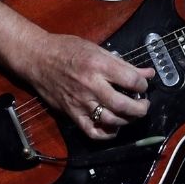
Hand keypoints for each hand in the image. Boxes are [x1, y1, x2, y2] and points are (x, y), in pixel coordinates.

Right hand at [24, 31, 153, 140]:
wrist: (36, 58)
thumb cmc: (66, 49)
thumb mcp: (96, 49)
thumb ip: (122, 64)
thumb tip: (147, 73)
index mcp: (98, 65)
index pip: (131, 80)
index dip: (143, 84)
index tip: (142, 84)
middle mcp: (91, 86)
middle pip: (124, 105)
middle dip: (141, 108)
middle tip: (143, 104)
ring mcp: (80, 102)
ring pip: (112, 120)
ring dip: (127, 120)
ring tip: (130, 114)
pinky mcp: (71, 113)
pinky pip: (93, 131)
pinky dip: (107, 134)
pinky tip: (113, 126)